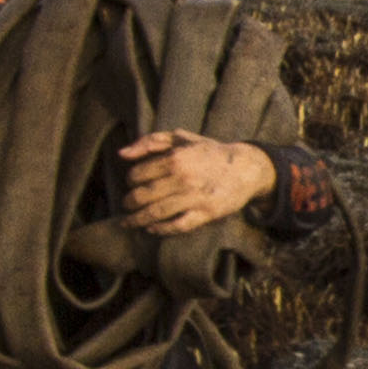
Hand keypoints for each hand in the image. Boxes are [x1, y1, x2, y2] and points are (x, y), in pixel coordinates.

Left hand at [119, 130, 278, 236]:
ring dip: (137, 220)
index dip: (130, 180)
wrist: (245, 168)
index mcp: (175, 157)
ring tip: (129, 222)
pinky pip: (178, 225)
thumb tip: (122, 154)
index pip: (138, 174)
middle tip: (127, 204)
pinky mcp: (206, 213)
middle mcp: (182, 178)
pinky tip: (151, 229)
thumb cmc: (209, 152)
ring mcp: (194, 197)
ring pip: (156, 213)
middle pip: (142, 195)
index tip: (131, 183)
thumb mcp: (182, 138)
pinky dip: (161, 229)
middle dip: (129, 202)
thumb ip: (151, 142)